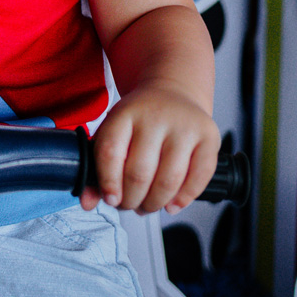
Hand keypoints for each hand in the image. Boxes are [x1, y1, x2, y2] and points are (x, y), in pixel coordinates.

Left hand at [80, 81, 220, 214]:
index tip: (110, 198)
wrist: (173, 91)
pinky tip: (172, 204)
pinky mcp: (209, 136)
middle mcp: (156, 116)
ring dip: (155, 203)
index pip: (111, 152)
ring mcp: (185, 126)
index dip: (108, 183)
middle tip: (129, 205)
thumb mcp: (114, 131)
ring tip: (148, 205)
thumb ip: (98, 166)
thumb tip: (87, 202)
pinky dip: (183, 199)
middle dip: (131, 200)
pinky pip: (199, 178)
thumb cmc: (140, 119)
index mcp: (126, 113)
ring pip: (168, 181)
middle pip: (139, 173)